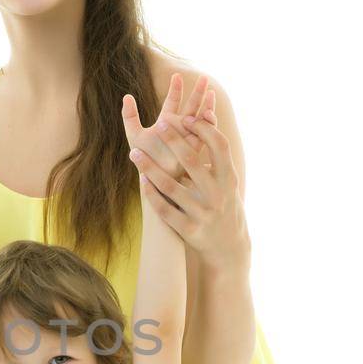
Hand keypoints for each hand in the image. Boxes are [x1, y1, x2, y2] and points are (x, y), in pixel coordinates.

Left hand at [122, 73, 249, 266]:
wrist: (229, 248)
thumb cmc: (224, 204)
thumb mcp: (227, 181)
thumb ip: (215, 155)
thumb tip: (205, 115)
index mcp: (229, 179)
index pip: (219, 146)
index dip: (204, 130)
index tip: (186, 117)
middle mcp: (218, 195)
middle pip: (192, 162)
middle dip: (174, 140)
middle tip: (158, 123)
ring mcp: (203, 214)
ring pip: (172, 187)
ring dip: (150, 168)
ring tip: (133, 153)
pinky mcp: (190, 230)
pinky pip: (166, 210)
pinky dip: (152, 195)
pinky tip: (141, 182)